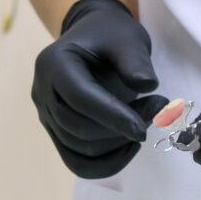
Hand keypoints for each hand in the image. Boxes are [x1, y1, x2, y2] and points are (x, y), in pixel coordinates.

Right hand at [32, 0, 166, 178]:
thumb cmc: (111, 36)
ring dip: (117, 144)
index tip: (143, 128)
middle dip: (119, 130)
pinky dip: (106, 163)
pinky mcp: (56, 132)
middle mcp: (42, 91)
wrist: (95, 39)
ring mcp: (46, 115)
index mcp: (54, 63)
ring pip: (79, 148)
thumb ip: (135, 61)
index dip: (112, 116)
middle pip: (77, 127)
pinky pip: (77, 161)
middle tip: (158, 111)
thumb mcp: (128, 38)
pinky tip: (129, 146)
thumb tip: (146, 85)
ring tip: (148, 120)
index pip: (79, 98)